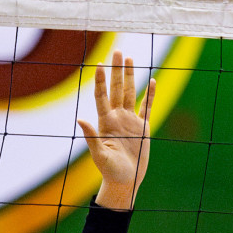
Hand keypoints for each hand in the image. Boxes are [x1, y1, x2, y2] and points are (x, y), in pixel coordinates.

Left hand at [78, 50, 154, 210]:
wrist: (125, 181)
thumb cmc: (110, 171)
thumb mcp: (99, 155)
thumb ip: (91, 137)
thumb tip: (80, 120)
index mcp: (105, 123)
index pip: (102, 97)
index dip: (100, 81)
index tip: (99, 64)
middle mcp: (117, 118)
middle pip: (117, 89)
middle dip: (117, 70)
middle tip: (117, 51)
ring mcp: (130, 121)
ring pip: (131, 93)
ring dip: (131, 76)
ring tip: (129, 58)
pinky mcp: (143, 127)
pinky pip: (147, 106)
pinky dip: (150, 94)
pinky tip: (151, 80)